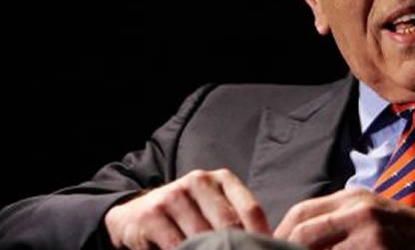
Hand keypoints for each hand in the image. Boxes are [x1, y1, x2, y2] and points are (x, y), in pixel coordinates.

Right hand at [104, 168, 269, 249]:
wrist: (136, 213)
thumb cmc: (187, 216)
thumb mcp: (214, 209)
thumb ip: (238, 220)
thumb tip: (269, 243)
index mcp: (222, 179)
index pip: (251, 209)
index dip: (261, 236)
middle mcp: (199, 181)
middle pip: (229, 225)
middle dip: (238, 249)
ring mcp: (174, 195)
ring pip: (203, 236)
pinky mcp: (152, 214)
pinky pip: (176, 245)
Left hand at [273, 188, 414, 249]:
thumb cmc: (400, 227)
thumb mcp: (368, 208)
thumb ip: (335, 218)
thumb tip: (296, 236)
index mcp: (351, 198)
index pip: (301, 211)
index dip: (282, 233)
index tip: (273, 247)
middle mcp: (358, 212)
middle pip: (304, 233)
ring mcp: (370, 236)